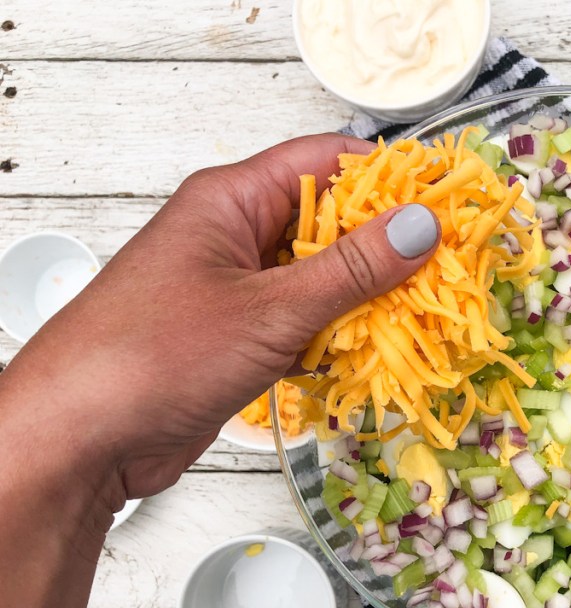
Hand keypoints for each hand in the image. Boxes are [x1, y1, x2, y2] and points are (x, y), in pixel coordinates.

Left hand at [0, 133, 439, 512]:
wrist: (81, 439)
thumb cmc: (155, 357)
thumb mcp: (270, 309)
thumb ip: (351, 270)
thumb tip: (421, 227)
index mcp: (231, 200)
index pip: (324, 162)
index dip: (387, 178)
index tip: (444, 203)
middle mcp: (234, 235)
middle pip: (327, 221)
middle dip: (385, 244)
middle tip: (446, 267)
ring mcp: (235, 287)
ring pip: (318, 276)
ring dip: (365, 295)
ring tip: (424, 312)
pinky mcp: (237, 335)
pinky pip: (301, 319)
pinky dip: (336, 333)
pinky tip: (374, 351)